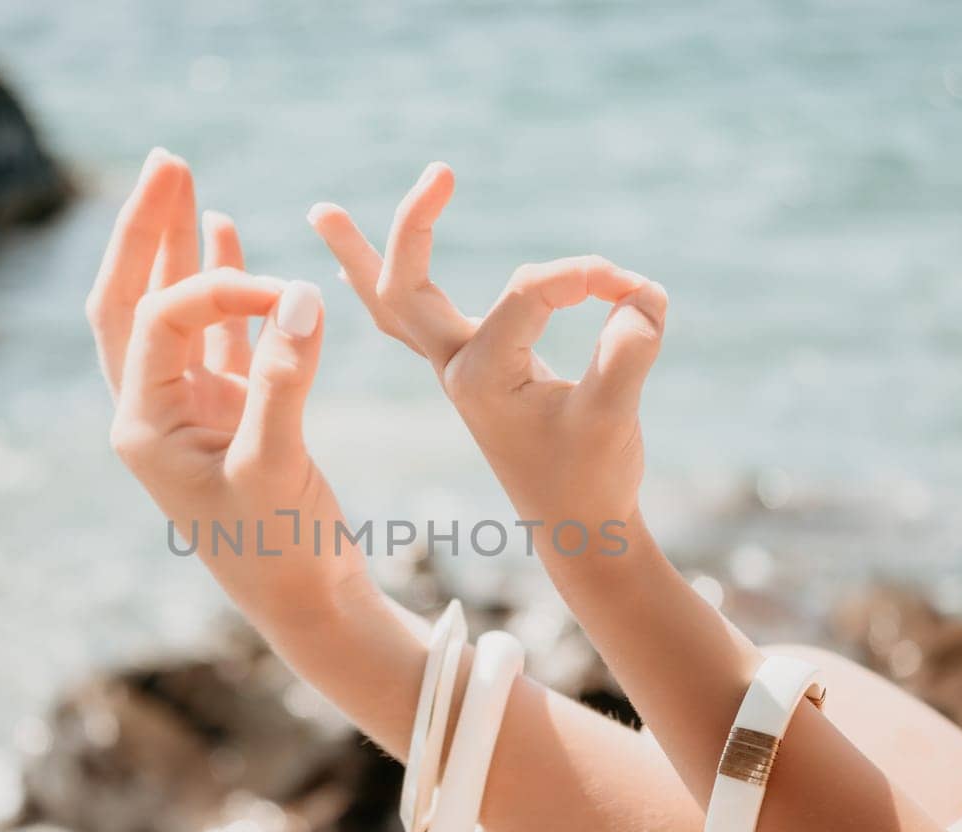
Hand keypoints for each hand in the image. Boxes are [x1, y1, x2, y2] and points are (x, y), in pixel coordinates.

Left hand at [88, 149, 374, 636]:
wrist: (307, 603)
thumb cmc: (283, 549)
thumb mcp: (278, 466)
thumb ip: (284, 380)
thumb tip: (300, 296)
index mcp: (143, 426)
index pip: (163, 323)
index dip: (219, 290)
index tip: (285, 294)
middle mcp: (154, 412)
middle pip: (131, 301)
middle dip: (146, 231)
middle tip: (165, 161)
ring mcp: (191, 410)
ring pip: (172, 312)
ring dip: (178, 248)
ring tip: (182, 179)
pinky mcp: (230, 414)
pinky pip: (216, 336)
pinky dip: (223, 287)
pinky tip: (229, 233)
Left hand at [309, 163, 668, 557]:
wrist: (580, 530)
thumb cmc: (594, 479)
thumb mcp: (616, 416)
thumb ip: (628, 352)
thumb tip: (642, 297)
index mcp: (481, 375)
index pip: (532, 290)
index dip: (592, 279)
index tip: (642, 294)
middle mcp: (457, 368)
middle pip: (407, 286)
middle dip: (413, 226)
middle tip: (438, 171)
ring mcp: (459, 370)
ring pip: (393, 303)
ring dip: (357, 258)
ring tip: (319, 212)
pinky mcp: (475, 373)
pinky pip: (412, 322)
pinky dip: (385, 290)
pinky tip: (355, 273)